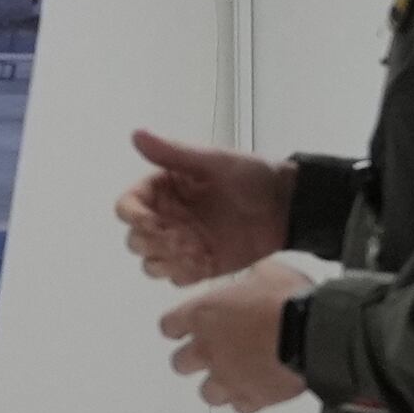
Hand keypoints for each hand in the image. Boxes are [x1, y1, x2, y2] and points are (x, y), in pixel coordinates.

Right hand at [117, 128, 291, 284]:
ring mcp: (180, 244)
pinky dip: (185, 274)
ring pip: (150, 264)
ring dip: (166, 261)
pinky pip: (176, 279)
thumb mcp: (212, 161)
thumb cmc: (251, 177)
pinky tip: (206, 261)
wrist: (286, 206)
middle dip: (153, 243)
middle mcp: (165, 218)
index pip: (126, 208)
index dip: (134, 217)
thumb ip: (173, 153)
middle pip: (134, 240)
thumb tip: (136, 133)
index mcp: (161, 191)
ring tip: (196, 251)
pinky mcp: (198, 265)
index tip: (153, 222)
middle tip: (183, 239)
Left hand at [157, 259, 311, 412]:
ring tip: (234, 375)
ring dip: (218, 384)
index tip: (184, 327)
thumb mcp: (267, 272)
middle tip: (210, 353)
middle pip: (180, 363)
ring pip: (206, 392)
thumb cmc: (288, 300)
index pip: (169, 326)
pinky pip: (241, 406)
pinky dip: (248, 399)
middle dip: (193, 359)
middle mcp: (208, 349)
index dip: (177, 327)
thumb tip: (255, 272)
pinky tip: (259, 388)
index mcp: (203, 315)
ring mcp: (228, 377)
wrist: (313, 333)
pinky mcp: (252, 398)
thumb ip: (250, 276)